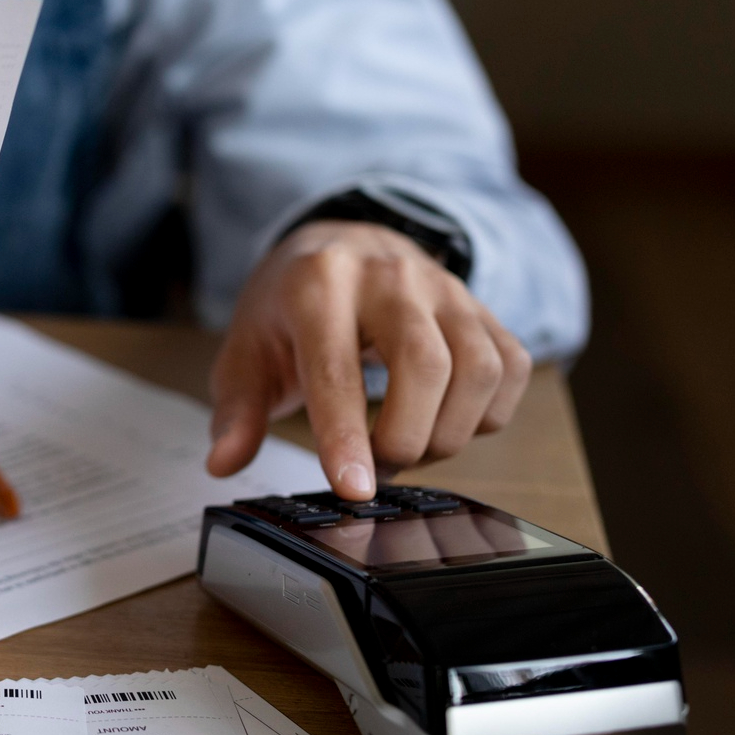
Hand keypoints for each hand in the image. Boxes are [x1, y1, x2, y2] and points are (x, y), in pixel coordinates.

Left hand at [205, 220, 531, 499]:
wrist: (340, 244)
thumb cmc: (289, 307)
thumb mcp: (245, 352)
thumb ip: (235, 411)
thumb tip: (223, 462)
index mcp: (318, 284)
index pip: (337, 367)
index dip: (347, 435)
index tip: (355, 489)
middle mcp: (389, 276)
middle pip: (425, 365)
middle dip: (406, 438)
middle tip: (376, 469)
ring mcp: (444, 288)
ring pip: (478, 369)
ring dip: (449, 431)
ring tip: (406, 447)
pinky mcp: (482, 306)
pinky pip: (511, 368)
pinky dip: (487, 414)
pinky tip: (445, 421)